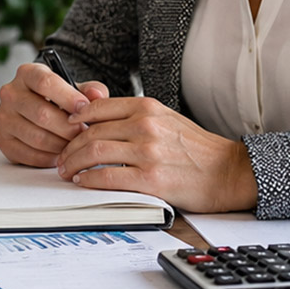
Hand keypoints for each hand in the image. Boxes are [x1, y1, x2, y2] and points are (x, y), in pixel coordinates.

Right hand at [0, 62, 108, 166]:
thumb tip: (98, 96)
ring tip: (75, 145)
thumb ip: (90, 90)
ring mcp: (4, 118)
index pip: (44, 82)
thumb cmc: (57, 99)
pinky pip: (29, 154)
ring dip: (61, 145)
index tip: (84, 109)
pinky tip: (60, 154)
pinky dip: (49, 158)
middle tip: (84, 133)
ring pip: (36, 137)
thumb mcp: (74, 88)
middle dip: (68, 127)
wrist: (33, 112)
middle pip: (41, 114)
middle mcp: (10, 94)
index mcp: (27, 74)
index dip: (67, 97)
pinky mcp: (3, 140)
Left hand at [54, 96, 258, 212]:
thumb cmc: (197, 149)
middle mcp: (145, 125)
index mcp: (147, 107)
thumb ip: (135, 117)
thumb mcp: (166, 119)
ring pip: (93, 153)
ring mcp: (147, 152)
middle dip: (68, 147)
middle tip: (61, 158)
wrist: (228, 172)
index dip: (74, 120)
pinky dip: (89, 180)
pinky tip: (83, 182)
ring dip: (73, 164)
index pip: (96, 108)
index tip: (66, 130)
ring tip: (67, 171)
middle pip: (90, 132)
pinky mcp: (150, 179)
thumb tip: (99, 119)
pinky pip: (107, 177)